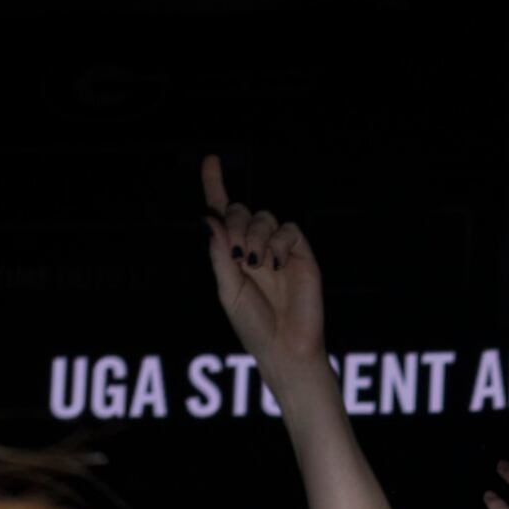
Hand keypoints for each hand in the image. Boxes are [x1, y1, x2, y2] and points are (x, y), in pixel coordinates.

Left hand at [200, 155, 325, 371]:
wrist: (285, 348)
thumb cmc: (253, 325)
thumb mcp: (227, 288)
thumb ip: (218, 253)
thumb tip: (207, 218)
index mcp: (232, 253)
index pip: (222, 212)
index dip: (215, 184)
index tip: (211, 160)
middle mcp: (255, 246)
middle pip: (240, 210)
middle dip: (234, 225)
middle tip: (237, 254)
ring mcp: (278, 249)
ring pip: (263, 216)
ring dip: (254, 236)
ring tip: (256, 264)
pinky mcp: (300, 254)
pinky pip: (288, 229)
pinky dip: (277, 243)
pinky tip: (275, 265)